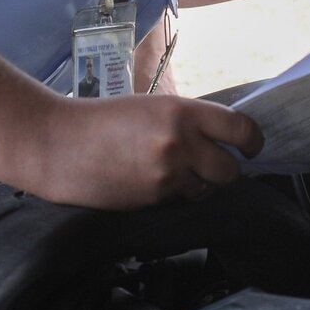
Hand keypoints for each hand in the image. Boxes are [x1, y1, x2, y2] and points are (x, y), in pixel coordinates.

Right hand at [31, 94, 263, 208]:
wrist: (56, 144)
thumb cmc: (103, 121)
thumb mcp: (153, 108)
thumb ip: (188, 123)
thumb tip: (222, 137)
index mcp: (183, 112)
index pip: (241, 129)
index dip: (253, 141)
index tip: (251, 147)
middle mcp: (180, 143)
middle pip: (232, 169)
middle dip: (226, 170)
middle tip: (215, 166)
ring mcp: (166, 175)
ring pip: (207, 189)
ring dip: (198, 184)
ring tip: (171, 172)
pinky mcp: (152, 199)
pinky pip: (180, 201)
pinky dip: (174, 195)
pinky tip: (151, 182)